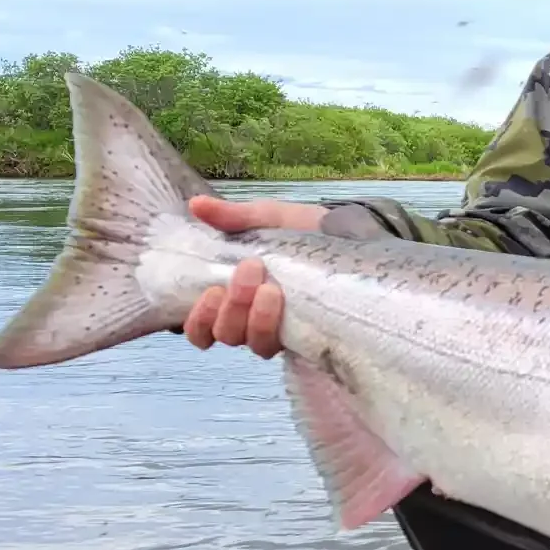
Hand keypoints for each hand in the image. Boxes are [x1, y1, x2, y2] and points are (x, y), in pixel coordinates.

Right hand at [181, 197, 327, 358]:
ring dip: (251, 316)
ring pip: (248, 342)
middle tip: (250, 267)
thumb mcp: (271, 218)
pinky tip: (277, 301)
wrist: (354, 239)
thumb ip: (233, 217)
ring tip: (268, 288)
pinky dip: (268, 325)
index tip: (211, 290)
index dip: (197, 318)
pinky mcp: (305, 336)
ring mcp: (279, 330)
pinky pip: (276, 345)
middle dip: (231, 305)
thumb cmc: (308, 231)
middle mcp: (253, 320)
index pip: (201, 327)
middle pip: (224, 333)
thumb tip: (195, 204)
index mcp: (236, 295)